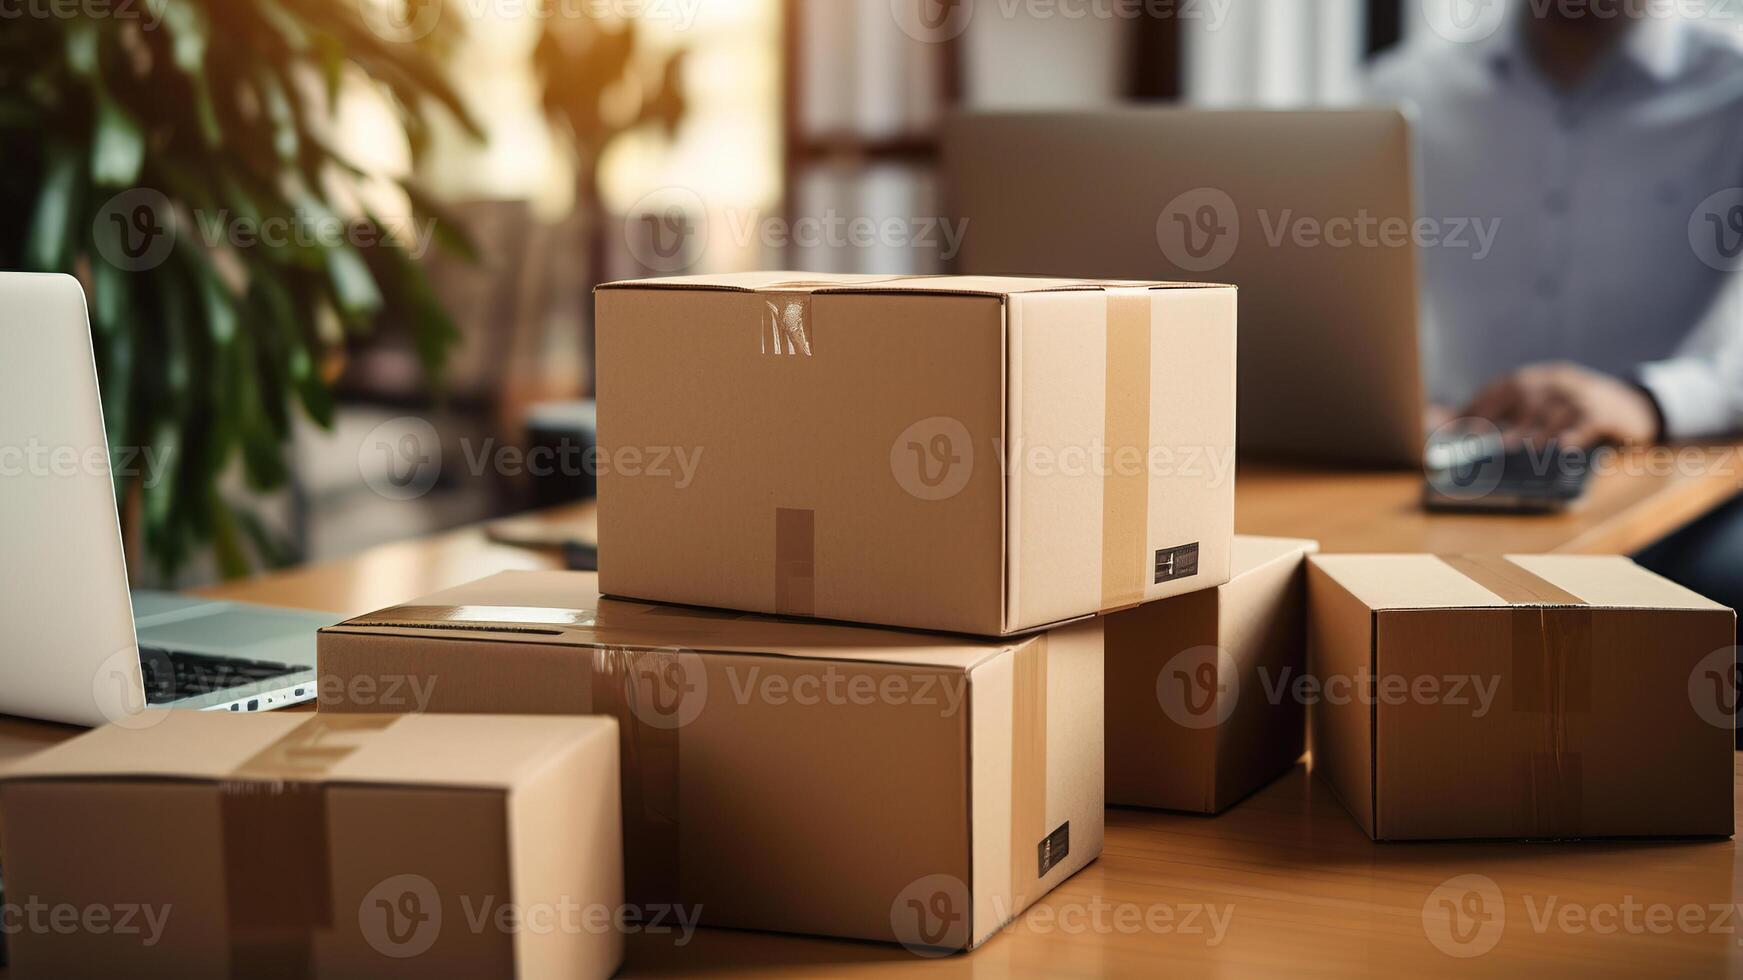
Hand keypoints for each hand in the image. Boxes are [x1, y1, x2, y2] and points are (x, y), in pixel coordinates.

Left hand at [1460, 361, 1661, 449]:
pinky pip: (1586, 424)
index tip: (1460, 422)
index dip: (1482, 402)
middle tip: (1480, 437)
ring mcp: (1583, 396)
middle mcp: (1562, 381)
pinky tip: (1562, 448)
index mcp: (1545, 376)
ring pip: (1553, 411)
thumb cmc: (1580, 410)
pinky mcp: (1605, 415)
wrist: (1635, 408)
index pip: (1508, 383)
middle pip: (1526, 392)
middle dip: (1500, 414)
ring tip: (1514, 446)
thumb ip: (1517, 412)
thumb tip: (1470, 426)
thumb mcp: (1551, 403)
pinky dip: (1573, 436)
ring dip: (1532, 430)